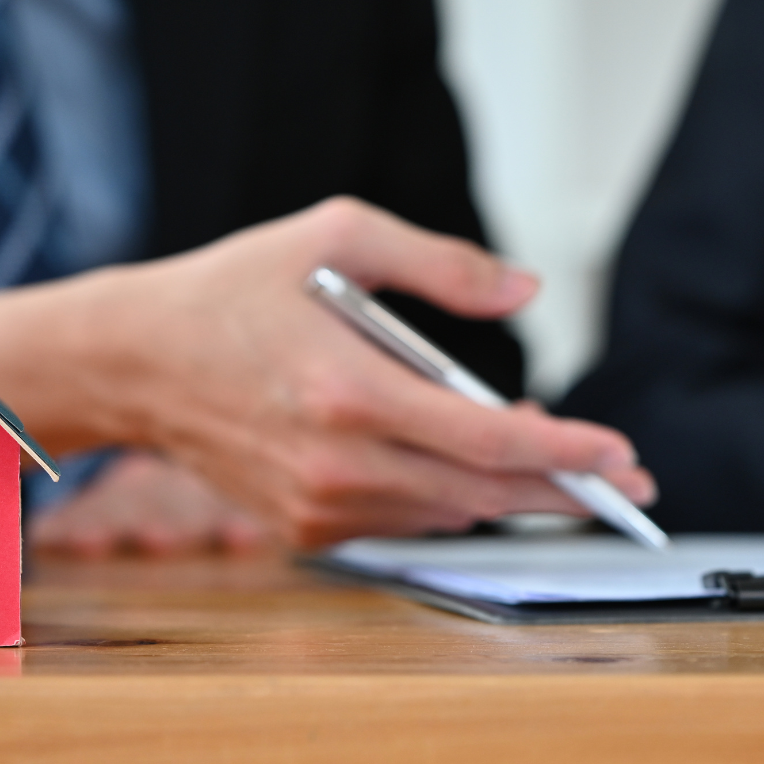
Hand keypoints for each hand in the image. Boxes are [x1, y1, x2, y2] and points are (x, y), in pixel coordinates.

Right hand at [0, 197, 654, 546]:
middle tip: (628, 481)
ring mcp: (317, 506)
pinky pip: (404, 520)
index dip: (565, 451)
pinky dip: (446, 497)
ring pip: (448, 513)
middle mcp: (335, 462)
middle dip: (564, 488)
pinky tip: (470, 468)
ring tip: (555, 460)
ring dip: (507, 491)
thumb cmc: (235, 288)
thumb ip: (441, 263)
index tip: (621, 455)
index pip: (484, 441)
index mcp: (348, 390)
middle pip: (482, 493)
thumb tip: (525, 289)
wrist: (135, 361)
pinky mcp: (303, 529)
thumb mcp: (337, 235)